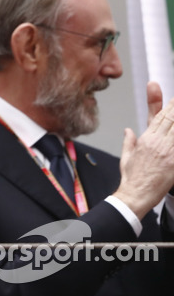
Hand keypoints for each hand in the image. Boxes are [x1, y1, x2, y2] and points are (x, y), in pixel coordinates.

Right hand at [113, 82, 173, 217]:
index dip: (168, 107)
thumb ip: (128, 141)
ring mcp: (169, 152)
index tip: (173, 101)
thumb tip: (128, 130)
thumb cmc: (131, 178)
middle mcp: (158, 143)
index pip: (159, 118)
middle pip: (171, 120)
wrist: (136, 194)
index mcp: (146, 140)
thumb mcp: (126, 156)